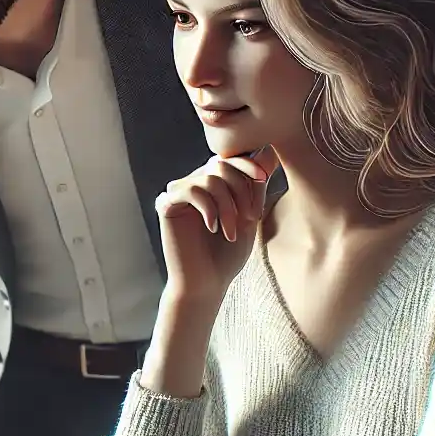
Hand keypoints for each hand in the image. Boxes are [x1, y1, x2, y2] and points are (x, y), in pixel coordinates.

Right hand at [155, 149, 278, 304]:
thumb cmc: (228, 253)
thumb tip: (267, 153)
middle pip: (222, 164)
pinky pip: (190, 190)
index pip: (231, 158)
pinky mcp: (166, 204)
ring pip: (209, 178)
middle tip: (250, 217)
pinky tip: (212, 227)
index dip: (248, 165)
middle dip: (241, 189)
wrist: (207, 283)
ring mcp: (180, 192)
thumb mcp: (250, 215)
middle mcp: (195, 183)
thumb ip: (255, 186)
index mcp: (214, 183)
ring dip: (227, 205)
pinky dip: (208, 208)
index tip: (262, 180)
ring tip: (231, 231)